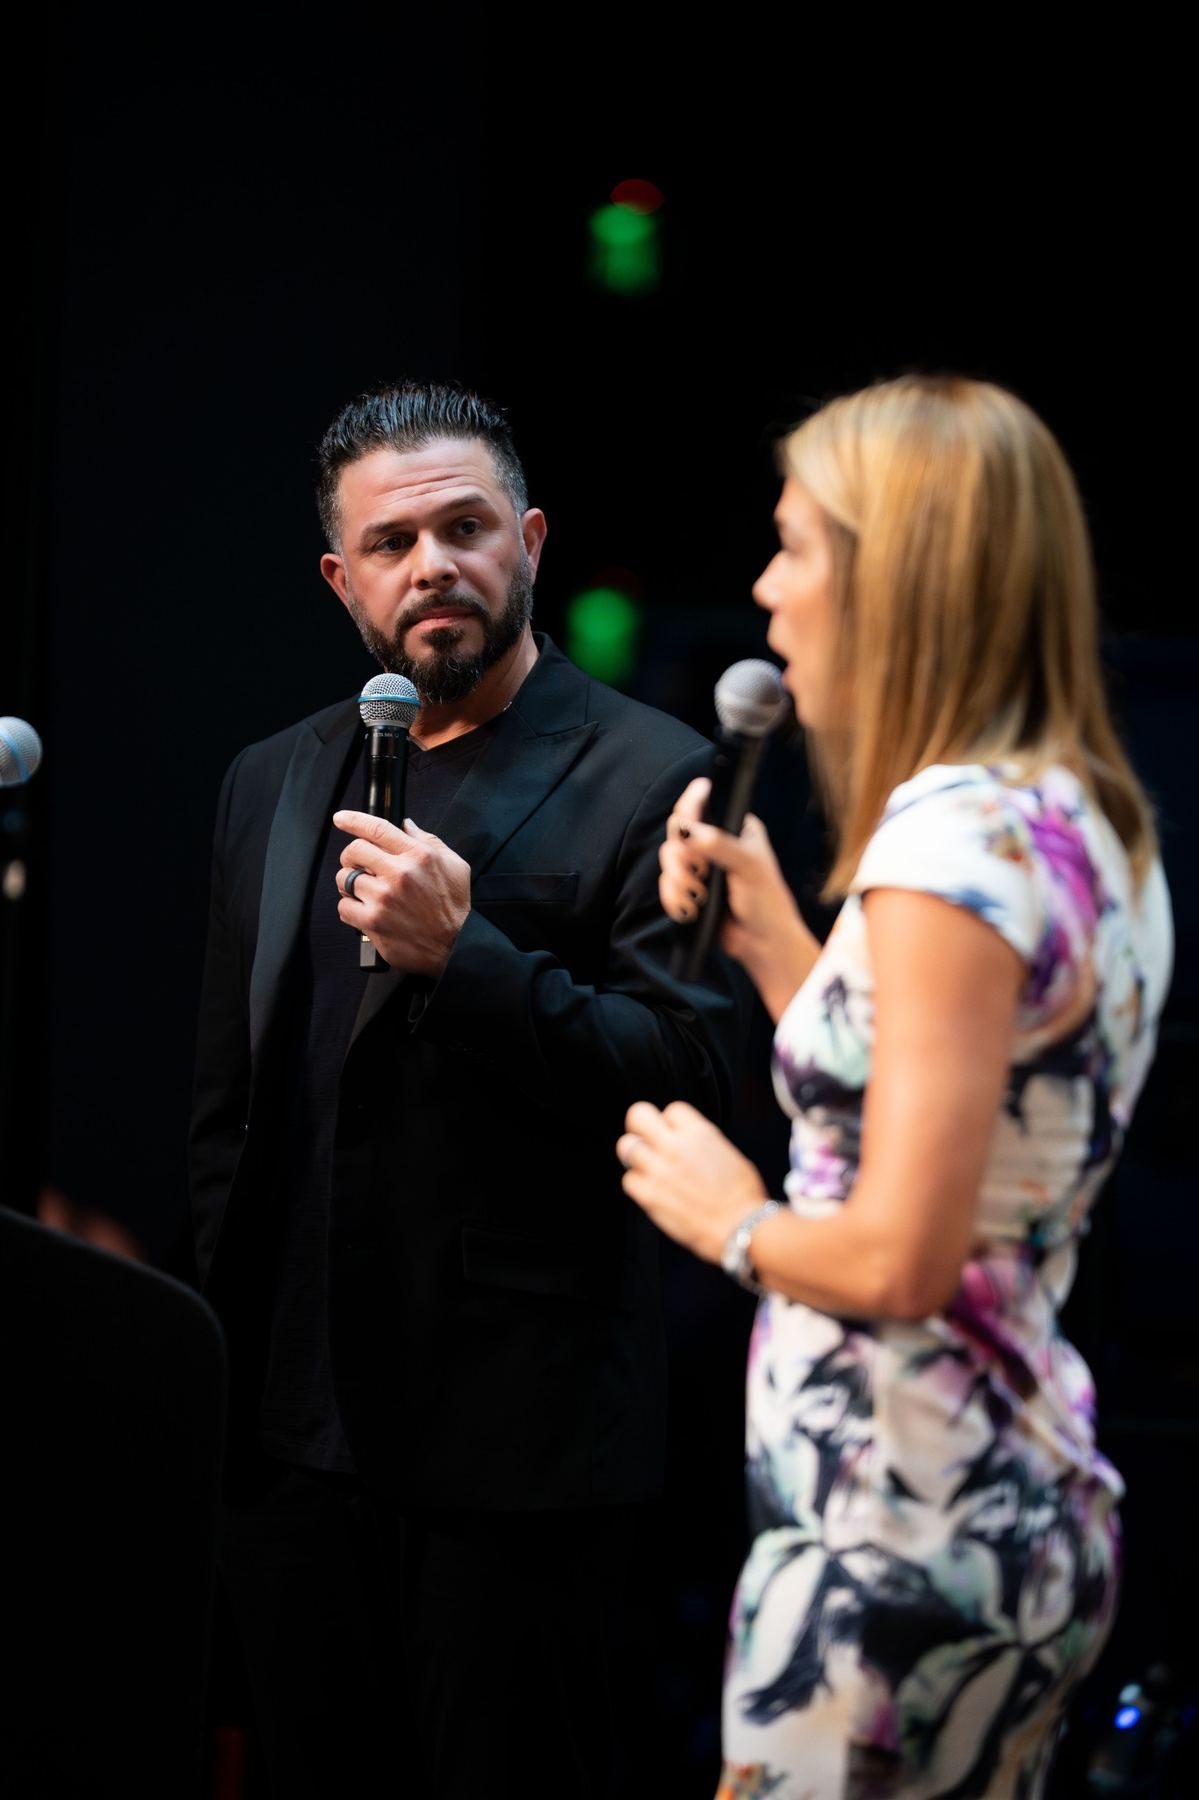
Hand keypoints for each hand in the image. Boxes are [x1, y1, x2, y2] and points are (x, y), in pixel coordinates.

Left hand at [334, 809, 469, 976]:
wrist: (455, 946)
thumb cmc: (454, 907)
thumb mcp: (454, 865)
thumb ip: (428, 841)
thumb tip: (407, 825)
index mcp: (418, 855)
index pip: (377, 828)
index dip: (353, 820)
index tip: (341, 819)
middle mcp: (399, 873)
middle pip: (354, 850)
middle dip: (352, 856)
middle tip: (359, 865)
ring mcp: (383, 898)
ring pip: (344, 878)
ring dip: (351, 884)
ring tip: (365, 892)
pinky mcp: (372, 921)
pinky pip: (343, 906)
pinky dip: (350, 908)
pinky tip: (366, 911)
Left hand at [616, 1099, 766, 1263]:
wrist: (741, 1227)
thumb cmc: (743, 1196)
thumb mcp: (729, 1154)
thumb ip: (702, 1144)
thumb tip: (691, 1144)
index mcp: (699, 1133)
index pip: (671, 1109)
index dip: (672, 1121)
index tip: (674, 1132)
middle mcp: (675, 1147)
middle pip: (637, 1115)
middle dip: (639, 1125)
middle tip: (645, 1137)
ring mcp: (659, 1170)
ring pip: (626, 1146)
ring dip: (635, 1155)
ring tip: (647, 1166)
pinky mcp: (649, 1196)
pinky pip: (628, 1180)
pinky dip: (637, 1184)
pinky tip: (651, 1189)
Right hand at [659, 778, 819, 1016]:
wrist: (763, 944)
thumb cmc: (767, 901)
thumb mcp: (749, 866)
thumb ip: (719, 844)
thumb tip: (687, 830)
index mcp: (733, 826)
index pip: (701, 803)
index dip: (688, 809)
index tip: (687, 826)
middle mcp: (713, 843)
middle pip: (676, 832)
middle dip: (682, 856)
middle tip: (699, 871)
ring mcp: (699, 868)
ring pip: (668, 861)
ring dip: (680, 881)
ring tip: (700, 897)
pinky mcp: (688, 892)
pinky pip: (666, 888)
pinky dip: (675, 900)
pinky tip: (692, 910)